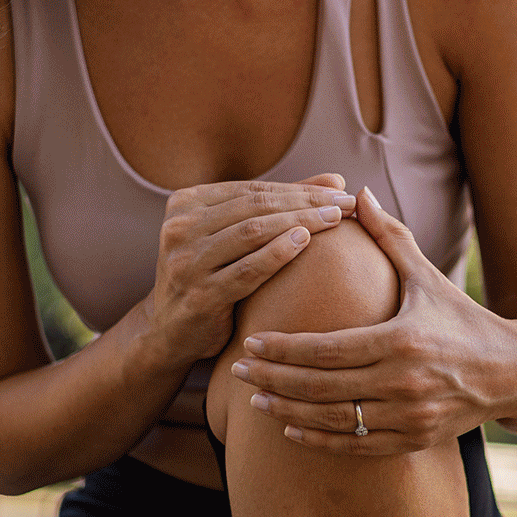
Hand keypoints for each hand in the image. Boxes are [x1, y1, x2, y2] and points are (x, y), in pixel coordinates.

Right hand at [144, 174, 358, 363]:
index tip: (340, 189)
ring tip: (336, 220)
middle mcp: (180, 227)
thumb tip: (336, 181)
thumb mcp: (235, 238)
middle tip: (346, 203)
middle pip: (255, 206)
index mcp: (185, 203)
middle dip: (306, 202)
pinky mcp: (199, 296)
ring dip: (300, 221)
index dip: (299, 188)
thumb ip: (278, 207)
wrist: (170, 334)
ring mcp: (186, 262)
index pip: (253, 189)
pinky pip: (246, 270)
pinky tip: (305, 242)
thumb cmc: (213, 279)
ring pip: (252, 232)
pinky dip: (278, 253)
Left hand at [232, 188, 516, 453]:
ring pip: (334, 420)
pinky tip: (290, 428)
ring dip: (288, 411)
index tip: (251, 342)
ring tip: (254, 400)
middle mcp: (404, 383)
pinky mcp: (414, 441)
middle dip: (274, 380)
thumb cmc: (464, 319)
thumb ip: (389, 237)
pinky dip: (319, 439)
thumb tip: (357, 193)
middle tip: (238, 371)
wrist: (516, 372)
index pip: (327, 349)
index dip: (284, 349)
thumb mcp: (428, 276)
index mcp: (402, 340)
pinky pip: (356, 446)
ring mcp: (409, 417)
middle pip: (321, 387)